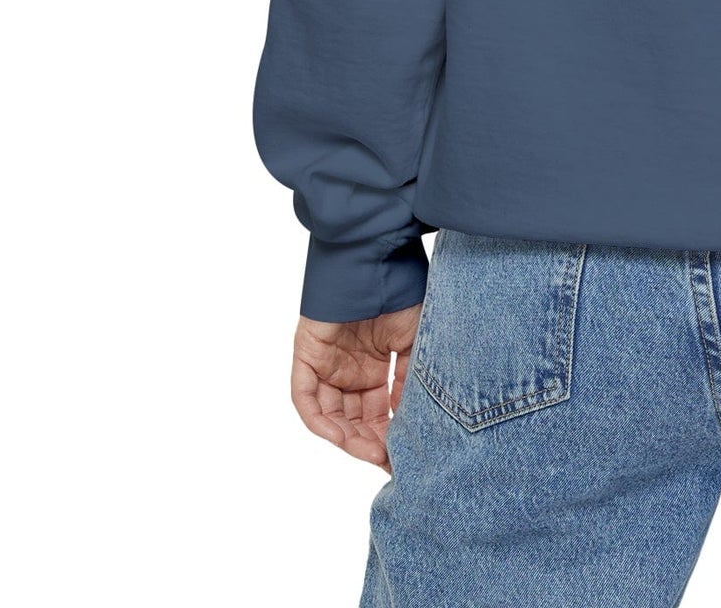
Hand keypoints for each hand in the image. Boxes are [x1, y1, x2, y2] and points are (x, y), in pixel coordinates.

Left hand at [290, 306, 421, 470]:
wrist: (376, 259)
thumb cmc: (400, 293)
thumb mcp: (414, 343)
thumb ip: (410, 380)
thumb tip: (411, 420)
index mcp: (373, 368)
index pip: (378, 413)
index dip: (389, 435)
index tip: (406, 455)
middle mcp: (348, 371)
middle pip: (354, 420)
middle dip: (370, 443)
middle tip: (389, 460)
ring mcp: (325, 365)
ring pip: (331, 415)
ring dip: (348, 438)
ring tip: (372, 452)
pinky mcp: (306, 357)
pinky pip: (306, 398)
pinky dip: (320, 420)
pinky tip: (340, 435)